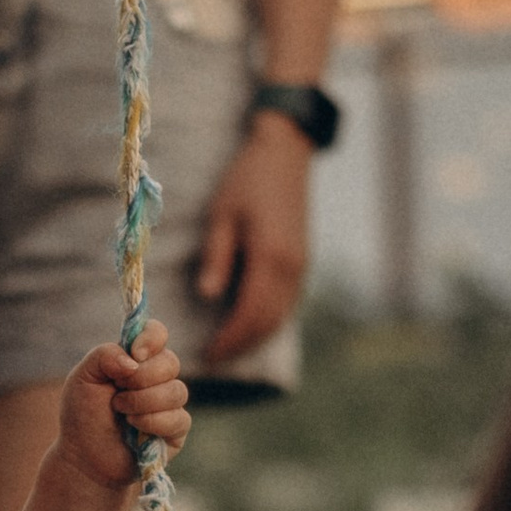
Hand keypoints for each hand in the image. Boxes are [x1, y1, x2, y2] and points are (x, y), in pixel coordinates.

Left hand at [57, 325, 190, 487]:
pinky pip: (179, 419)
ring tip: (121, 413)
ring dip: (143, 402)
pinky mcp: (176, 430)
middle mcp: (157, 377)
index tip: (135, 353)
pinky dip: (153, 423)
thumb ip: (104, 356)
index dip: (151, 338)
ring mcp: (169, 403)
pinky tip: (135, 429)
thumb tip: (134, 361)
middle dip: (142, 379)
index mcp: (136, 359)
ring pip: (177, 391)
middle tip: (117, 394)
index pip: (157, 333)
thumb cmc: (83, 415)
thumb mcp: (83, 378)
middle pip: (170, 362)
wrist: (85, 457)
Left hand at [193, 116, 311, 365]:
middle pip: (268, 322)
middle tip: (214, 357)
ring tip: (229, 347)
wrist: (284, 154)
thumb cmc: (246, 180)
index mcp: (270, 257)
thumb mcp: (222, 215)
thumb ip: (216, 257)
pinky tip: (250, 324)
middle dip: (241, 344)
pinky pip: (288, 303)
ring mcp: (301, 266)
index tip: (207, 353)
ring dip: (256, 336)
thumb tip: (208, 296)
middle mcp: (291, 268)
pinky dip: (269, 320)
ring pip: (281, 316)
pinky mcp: (303, 262)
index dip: (229, 338)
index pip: (250, 313)